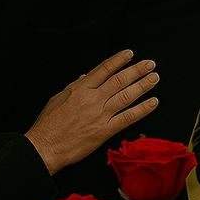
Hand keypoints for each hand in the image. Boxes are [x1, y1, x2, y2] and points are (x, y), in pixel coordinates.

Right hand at [25, 50, 159, 174]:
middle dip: (137, 70)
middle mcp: (92, 98)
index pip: (103, 69)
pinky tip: (153, 102)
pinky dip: (142, 109)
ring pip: (126, 96)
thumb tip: (87, 76)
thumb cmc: (48, 124)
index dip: (118, 60)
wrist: (45, 146)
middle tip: (150, 64)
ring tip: (154, 78)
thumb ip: (74, 86)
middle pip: (119, 80)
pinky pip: (127, 117)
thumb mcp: (58, 98)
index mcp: (79, 88)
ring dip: (143, 85)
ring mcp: (99, 114)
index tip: (130, 54)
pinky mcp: (104, 131)